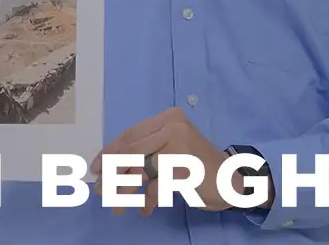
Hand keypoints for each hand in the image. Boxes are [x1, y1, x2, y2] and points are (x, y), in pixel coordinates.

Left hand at [89, 107, 249, 215]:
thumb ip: (145, 151)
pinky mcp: (185, 167)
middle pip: (131, 151)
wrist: (233, 181)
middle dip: (111, 173)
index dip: (109, 151)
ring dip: (125, 190)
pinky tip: (145, 209)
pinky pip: (156, 186)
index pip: (130, 134)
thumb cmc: (197, 166)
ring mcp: (180, 145)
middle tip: (100, 190)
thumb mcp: (170, 150)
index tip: (95, 167)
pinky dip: (148, 200)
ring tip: (118, 205)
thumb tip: (106, 164)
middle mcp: (173, 126)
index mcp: (167, 118)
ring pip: (140, 169)